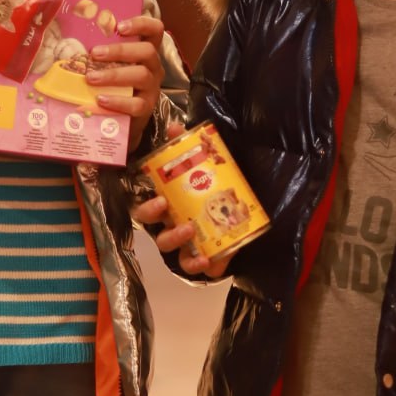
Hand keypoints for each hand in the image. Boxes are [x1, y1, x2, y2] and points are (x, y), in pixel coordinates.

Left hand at [85, 14, 165, 147]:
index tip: (119, 26)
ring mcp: (152, 88)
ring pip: (141, 75)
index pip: (155, 29)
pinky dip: (117, 101)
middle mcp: (153, 66)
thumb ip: (103, 52)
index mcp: (146, 51)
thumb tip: (71, 39)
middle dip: (119, 50)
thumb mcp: (112, 65)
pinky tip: (100, 99)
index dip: (141, 24)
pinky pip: (136, 104)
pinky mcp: (146, 108)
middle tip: (94, 53)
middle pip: (147, 51)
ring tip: (91, 78)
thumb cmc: (114, 84)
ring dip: (114, 75)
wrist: (123, 118)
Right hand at [131, 120, 231, 277]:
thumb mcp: (210, 167)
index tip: (159, 195)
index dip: (147, 202)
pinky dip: (198, 266)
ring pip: (167, 247)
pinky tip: (208, 259)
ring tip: (189, 229)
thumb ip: (192, 148)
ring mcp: (185, 244)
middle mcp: (172, 223)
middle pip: (149, 224)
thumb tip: (176, 125)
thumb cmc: (220, 192)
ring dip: (174, 238)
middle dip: (152, 214)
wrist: (248, 218)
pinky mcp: (203, 260)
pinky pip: (193, 269)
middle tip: (164, 205)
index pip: (147, 204)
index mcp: (171, 203)